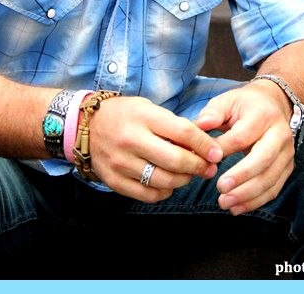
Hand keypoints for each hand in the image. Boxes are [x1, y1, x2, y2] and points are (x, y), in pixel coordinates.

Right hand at [88, 95, 222, 202]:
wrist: (86, 125)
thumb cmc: (124, 114)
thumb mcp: (148, 108)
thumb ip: (172, 125)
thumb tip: (202, 144)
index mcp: (143, 117)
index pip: (183, 132)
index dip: (204, 145)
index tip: (217, 153)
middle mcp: (131, 140)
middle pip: (176, 160)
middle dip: (199, 167)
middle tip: (209, 168)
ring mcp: (121, 162)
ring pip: (164, 181)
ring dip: (183, 181)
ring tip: (189, 175)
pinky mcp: (114, 180)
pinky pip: (147, 195)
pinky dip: (164, 193)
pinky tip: (168, 185)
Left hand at [195, 81, 294, 214]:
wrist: (274, 104)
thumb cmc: (244, 105)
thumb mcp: (227, 100)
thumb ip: (213, 113)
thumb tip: (200, 125)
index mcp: (263, 115)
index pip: (242, 136)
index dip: (223, 150)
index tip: (206, 161)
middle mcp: (280, 134)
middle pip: (263, 159)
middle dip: (241, 177)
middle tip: (220, 188)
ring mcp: (287, 152)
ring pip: (270, 178)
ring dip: (247, 195)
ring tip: (225, 203)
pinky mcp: (288, 167)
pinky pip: (274, 189)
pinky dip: (256, 202)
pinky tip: (237, 208)